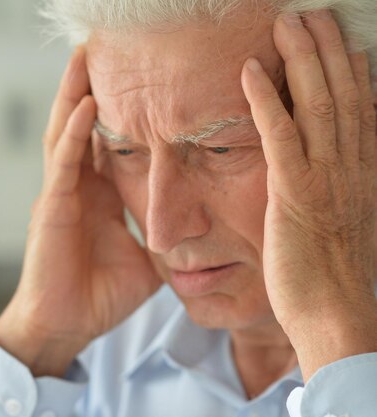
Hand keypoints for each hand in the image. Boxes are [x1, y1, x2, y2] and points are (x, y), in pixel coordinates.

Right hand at [0, 47, 161, 376]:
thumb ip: (161, 236)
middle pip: (81, 126)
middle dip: (87, 87)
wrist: (66, 326)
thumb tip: (196, 229)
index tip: (132, 79)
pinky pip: (65, 164)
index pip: (104, 142)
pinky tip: (85, 106)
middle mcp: (76, 188)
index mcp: (97, 197)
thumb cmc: (98, 295)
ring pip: (65, 134)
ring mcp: (61, 195)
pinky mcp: (53, 209)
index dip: (115, 110)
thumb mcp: (143, 259)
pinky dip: (75, 135)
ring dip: (73, 95)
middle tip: (99, 48)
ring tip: (84, 58)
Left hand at [242, 10, 376, 380]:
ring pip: (317, 103)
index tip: (342, 42)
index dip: (352, 71)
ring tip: (286, 23)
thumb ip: (342, 190)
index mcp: (365, 173)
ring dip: (302, 60)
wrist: (336, 315)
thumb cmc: (335, 277)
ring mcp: (325, 177)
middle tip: (313, 15)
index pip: (362, 109)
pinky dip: (266, 99)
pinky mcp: (293, 192)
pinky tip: (251, 70)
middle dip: (328, 50)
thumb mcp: (348, 224)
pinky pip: (279, 135)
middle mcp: (352, 167)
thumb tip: (334, 168)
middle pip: (343, 94)